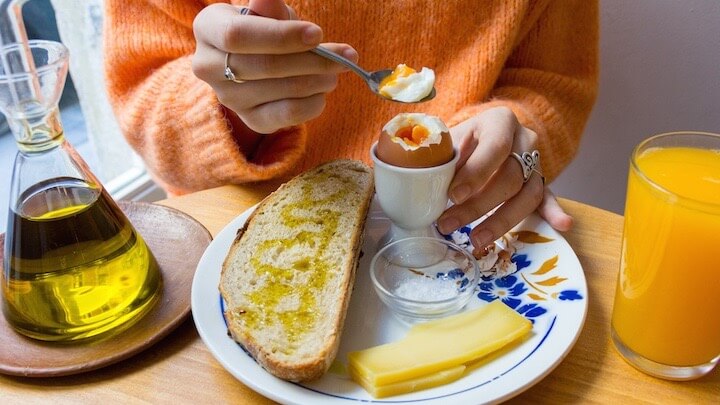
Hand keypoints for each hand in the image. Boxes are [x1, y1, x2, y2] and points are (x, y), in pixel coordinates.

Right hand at [191, 0, 357, 133]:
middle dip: (311, 61)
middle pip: (264, 66)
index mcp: (207, 28)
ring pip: (281, 91)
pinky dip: (313, 104)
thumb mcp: (266, 12)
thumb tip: (269, 0)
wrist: (255, 61)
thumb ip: (269, 7)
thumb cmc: (263, 28)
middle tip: (342, 57)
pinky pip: (287, 116)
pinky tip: (322, 91)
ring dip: (318, 81)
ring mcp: (228, 98)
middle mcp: (208, 66)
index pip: (239, 35)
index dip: (281, 36)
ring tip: (335, 71)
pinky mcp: (250, 121)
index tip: (317, 34)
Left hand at [436, 107, 572, 251]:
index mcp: (501, 122)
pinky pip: (548, 199)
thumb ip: (444, 154)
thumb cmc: (461, 140)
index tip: (454, 195)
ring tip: (477, 241)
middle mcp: (525, 140)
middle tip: (449, 223)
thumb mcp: (450, 138)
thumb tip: (432, 175)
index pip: (495, 146)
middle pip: (511, 176)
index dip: (476, 172)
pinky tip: (563, 225)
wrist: (483, 135)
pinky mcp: (541, 184)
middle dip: (479, 205)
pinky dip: (554, 213)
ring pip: (528, 194)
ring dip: (502, 221)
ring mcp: (536, 163)